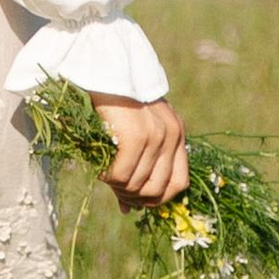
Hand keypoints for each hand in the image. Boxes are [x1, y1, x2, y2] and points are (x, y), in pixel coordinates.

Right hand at [91, 94, 188, 209]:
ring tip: (105, 175)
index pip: (179, 183)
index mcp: (177, 134)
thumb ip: (137, 168)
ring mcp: (156, 136)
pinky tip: (99, 169)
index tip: (138, 200)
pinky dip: (108, 178)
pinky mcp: (136, 136)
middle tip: (117, 192)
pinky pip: (122, 175)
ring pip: (138, 185)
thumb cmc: (117, 101)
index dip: (158, 198)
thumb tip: (128, 211)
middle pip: (159, 189)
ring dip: (119, 188)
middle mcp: (172, 135)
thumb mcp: (135, 133)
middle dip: (136, 198)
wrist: (105, 67)